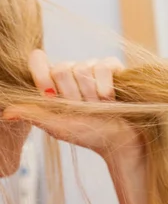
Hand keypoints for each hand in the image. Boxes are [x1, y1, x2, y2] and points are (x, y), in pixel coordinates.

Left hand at [3, 50, 141, 161]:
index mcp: (54, 83)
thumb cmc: (90, 135)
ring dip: (93, 95)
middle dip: (75, 95)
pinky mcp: (113, 67)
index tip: (50, 93)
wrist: (121, 141)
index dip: (41, 73)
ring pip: (84, 68)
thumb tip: (7, 112)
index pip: (38, 62)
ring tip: (101, 107)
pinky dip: (106, 87)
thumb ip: (34, 116)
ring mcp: (93, 68)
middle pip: (63, 68)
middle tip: (85, 109)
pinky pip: (104, 66)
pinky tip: (111, 99)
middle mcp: (72, 72)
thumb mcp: (58, 128)